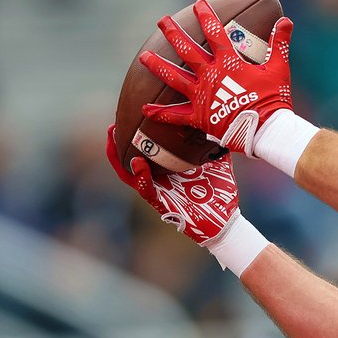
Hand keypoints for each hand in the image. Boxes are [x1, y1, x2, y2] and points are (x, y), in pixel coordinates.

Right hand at [105, 124, 239, 244]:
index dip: (135, 137)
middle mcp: (159, 181)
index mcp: (168, 171)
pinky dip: (140, 176)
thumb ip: (214, 146)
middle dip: (117, 145)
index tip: (129, 118)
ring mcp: (159, 193)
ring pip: (130, 175)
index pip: (146, 152)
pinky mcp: (162, 205)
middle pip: (130, 161)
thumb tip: (219, 125)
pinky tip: (137, 163)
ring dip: (118, 158)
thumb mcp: (217, 163)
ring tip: (113, 139)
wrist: (226, 220)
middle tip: (112, 126)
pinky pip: (146, 190)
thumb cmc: (220, 193)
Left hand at [139, 0, 293, 153]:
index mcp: (228, 62)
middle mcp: (210, 75)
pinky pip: (176, 115)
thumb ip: (279, 43)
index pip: (214, 33)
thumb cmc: (275, 98)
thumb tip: (286, 21)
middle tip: (162, 21)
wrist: (267, 129)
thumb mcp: (279, 68)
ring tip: (144, 57)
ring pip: (174, 78)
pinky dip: (161, 113)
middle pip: (187, 50)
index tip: (198, 5)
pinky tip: (145, 109)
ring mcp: (202, 96)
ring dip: (158, 66)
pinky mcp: (199, 116)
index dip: (206, 16)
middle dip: (173, 33)